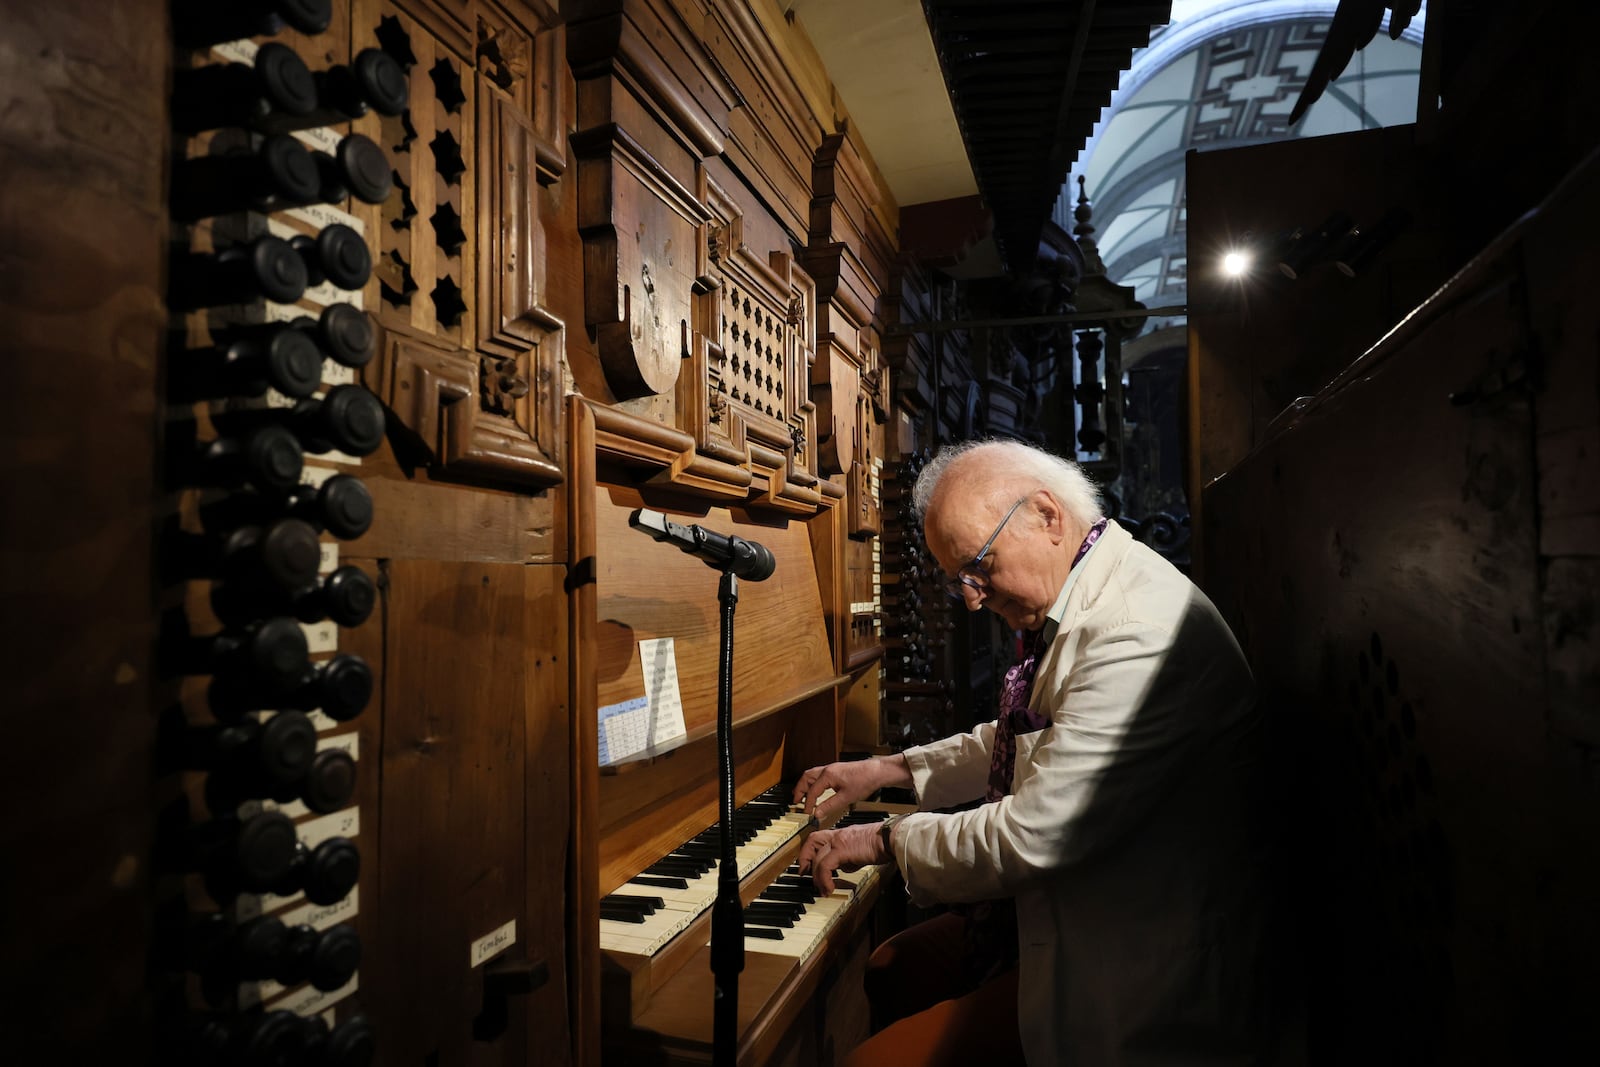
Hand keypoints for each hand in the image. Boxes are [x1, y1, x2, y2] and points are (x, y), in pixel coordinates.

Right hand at [792, 756, 907, 824]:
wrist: (877, 771)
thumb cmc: (864, 782)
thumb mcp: (846, 798)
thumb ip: (829, 806)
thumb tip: (817, 814)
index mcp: (828, 775)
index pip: (812, 791)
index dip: (807, 803)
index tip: (807, 813)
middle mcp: (827, 769)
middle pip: (806, 777)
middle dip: (799, 789)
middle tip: (795, 801)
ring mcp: (832, 768)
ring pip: (812, 774)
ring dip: (805, 784)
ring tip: (802, 795)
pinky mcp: (837, 770)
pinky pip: (819, 774)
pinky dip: (813, 782)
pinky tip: (817, 790)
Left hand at [795, 821, 884, 894]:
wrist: (890, 838)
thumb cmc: (882, 844)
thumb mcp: (861, 850)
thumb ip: (850, 857)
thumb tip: (844, 867)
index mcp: (842, 834)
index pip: (819, 837)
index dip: (809, 850)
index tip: (808, 865)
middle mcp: (838, 835)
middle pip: (812, 841)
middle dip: (805, 858)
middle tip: (804, 874)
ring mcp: (839, 841)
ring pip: (818, 858)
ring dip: (817, 877)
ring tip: (822, 889)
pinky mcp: (842, 850)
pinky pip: (826, 866)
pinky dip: (824, 879)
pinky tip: (830, 888)